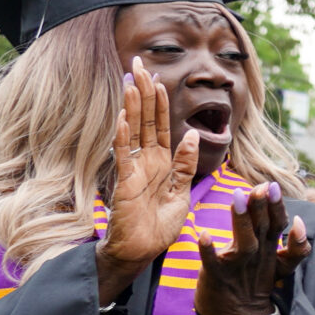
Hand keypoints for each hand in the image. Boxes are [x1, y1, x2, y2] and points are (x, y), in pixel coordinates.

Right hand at [99, 59, 199, 301]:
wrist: (142, 251)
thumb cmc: (159, 225)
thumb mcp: (181, 192)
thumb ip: (185, 165)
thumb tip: (190, 135)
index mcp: (162, 161)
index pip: (161, 124)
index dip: (159, 101)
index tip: (156, 76)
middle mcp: (146, 160)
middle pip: (145, 119)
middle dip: (142, 91)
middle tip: (137, 63)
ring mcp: (133, 169)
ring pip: (133, 131)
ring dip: (132, 106)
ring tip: (130, 80)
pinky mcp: (124, 183)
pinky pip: (124, 156)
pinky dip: (124, 138)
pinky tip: (124, 120)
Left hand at [194, 181, 307, 314]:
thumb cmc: (255, 286)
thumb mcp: (282, 267)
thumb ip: (295, 247)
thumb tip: (300, 221)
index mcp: (272, 251)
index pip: (279, 225)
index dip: (277, 207)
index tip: (272, 187)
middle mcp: (258, 257)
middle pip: (264, 228)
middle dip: (263, 206)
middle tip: (263, 186)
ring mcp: (238, 267)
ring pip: (244, 242)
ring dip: (242, 220)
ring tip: (238, 197)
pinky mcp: (217, 278)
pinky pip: (212, 263)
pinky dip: (208, 250)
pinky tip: (203, 234)